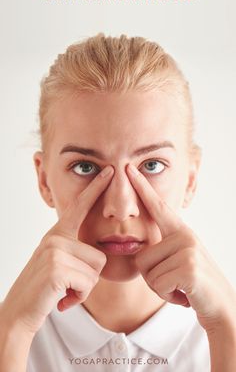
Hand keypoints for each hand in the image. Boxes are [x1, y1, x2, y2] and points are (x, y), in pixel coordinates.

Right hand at [1, 165, 113, 335]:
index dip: (96, 188)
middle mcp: (55, 238)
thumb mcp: (59, 263)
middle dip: (89, 278)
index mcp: (57, 234)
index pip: (80, 207)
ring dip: (84, 288)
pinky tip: (61, 299)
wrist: (20, 312)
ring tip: (63, 290)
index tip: (109, 171)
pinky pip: (88, 283)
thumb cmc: (44, 289)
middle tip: (67, 285)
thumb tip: (101, 253)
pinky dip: (78, 296)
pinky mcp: (57, 268)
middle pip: (99, 256)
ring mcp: (54, 251)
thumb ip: (75, 251)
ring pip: (96, 271)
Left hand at [126, 164, 235, 333]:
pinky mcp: (188, 268)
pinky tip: (184, 295)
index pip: (157, 206)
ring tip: (181, 287)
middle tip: (175, 282)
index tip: (128, 168)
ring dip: (161, 288)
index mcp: (180, 231)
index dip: (141, 187)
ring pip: (148, 273)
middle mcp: (185, 235)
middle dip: (153, 277)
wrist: (222, 306)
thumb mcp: (179, 260)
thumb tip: (138, 252)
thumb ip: (163, 250)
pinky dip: (167, 295)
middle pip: (142, 257)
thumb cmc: (194, 284)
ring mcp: (188, 250)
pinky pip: (158, 284)